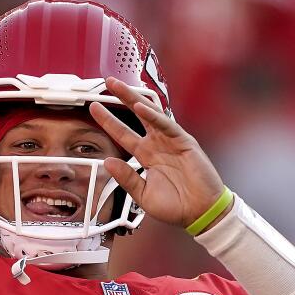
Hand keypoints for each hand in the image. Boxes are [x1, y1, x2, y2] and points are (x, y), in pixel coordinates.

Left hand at [89, 77, 226, 228]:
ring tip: (120, 87)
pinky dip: (154, 116)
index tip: (94, 108)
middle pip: (135, 116)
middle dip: (122, 98)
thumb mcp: (143, 195)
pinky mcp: (184, 142)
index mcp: (146, 157)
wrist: (200, 213)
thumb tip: (107, 162)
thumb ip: (126, 178)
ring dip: (135, 99)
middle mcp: (157, 145)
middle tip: (108, 82)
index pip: (123, 134)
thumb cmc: (176, 206)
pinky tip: (141, 107)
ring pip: (150, 114)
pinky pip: (167, 126)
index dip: (108, 121)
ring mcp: (170, 141)